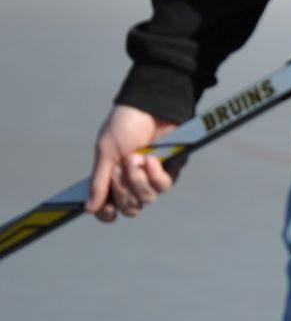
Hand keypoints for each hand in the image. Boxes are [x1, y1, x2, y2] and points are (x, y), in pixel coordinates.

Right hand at [87, 104, 180, 221]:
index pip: (110, 207)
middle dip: (123, 190)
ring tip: (135, 157)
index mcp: (112, 178)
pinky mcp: (171, 171)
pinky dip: (155, 175)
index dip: (108, 214)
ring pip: (147, 199)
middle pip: (130, 208)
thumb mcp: (105, 152)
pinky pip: (164, 186)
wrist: (149, 107)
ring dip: (137, 180)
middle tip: (118, 169)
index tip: (107, 210)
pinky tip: (151, 159)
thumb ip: (99, 181)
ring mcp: (152, 178)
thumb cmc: (124, 126)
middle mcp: (133, 182)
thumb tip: (89, 207)